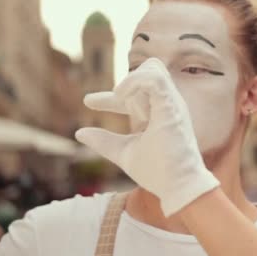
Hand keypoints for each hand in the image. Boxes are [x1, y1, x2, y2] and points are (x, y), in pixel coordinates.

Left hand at [75, 58, 218, 215]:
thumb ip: (104, 141)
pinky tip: (120, 95)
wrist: (178, 186)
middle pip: (146, 74)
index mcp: (158, 114)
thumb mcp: (124, 152)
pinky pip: (154, 78)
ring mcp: (171, 104)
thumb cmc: (157, 173)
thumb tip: (78, 132)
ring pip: (153, 68)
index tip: (87, 101)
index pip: (134, 95)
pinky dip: (134, 81)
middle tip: (112, 102)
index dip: (110, 97)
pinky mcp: (171, 107)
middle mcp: (166, 105)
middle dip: (127, 84)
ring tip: (120, 100)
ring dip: (133, 80)